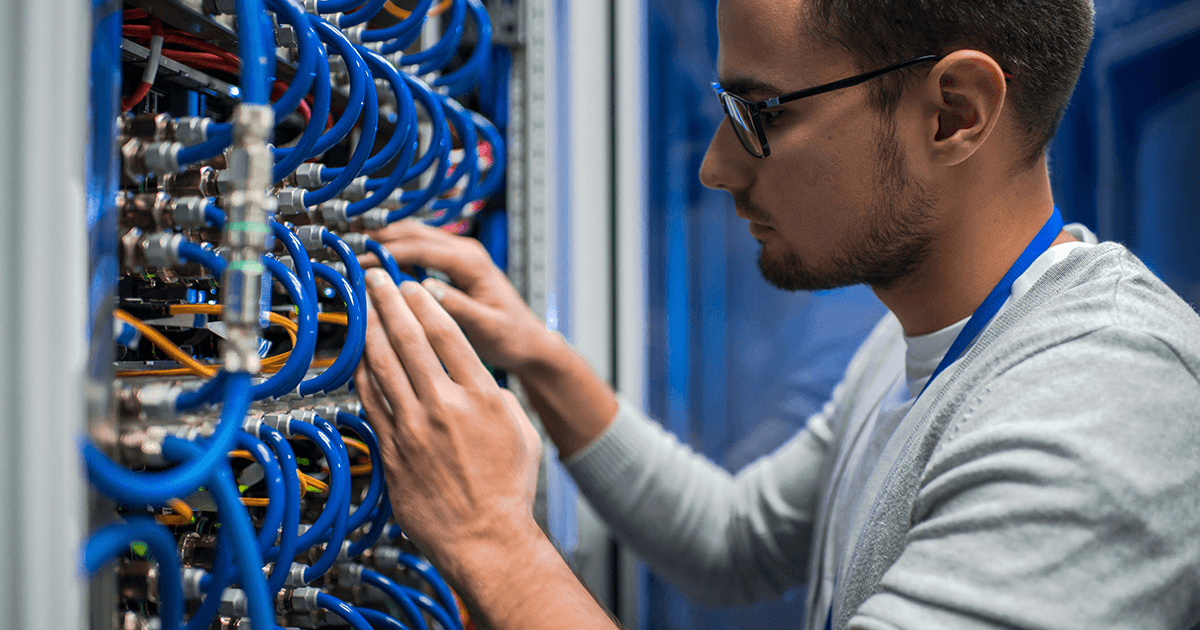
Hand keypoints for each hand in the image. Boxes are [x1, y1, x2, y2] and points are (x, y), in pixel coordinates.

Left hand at [356, 268, 542, 567]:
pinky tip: (358, 356)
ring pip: (384, 364)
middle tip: (377, 280)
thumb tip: (478, 381)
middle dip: (390, 302)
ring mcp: (414, 427)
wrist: (485, 539)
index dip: (425, 304)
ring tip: (362, 307)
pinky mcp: (392, 448)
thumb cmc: (506, 492)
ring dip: (371, 329)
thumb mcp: (520, 432)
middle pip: (410, 339)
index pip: (448, 334)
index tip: (413, 287)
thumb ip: (496, 397)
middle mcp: (445, 406)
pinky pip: (370, 400)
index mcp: (482, 396)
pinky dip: (362, 372)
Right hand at [363, 220, 555, 373]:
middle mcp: (466, 252)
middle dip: (379, 240)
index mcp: (472, 262)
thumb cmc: (512, 336)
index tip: (361, 263)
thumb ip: (457, 307)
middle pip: (414, 233)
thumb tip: (425, 291)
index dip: (387, 253)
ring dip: (385, 241)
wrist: (528, 341)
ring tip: (354, 252)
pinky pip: (419, 250)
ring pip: (415, 236)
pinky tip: (377, 262)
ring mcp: (460, 255)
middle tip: (347, 252)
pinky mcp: (454, 265)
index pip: (421, 248)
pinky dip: (396, 251)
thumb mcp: (486, 327)